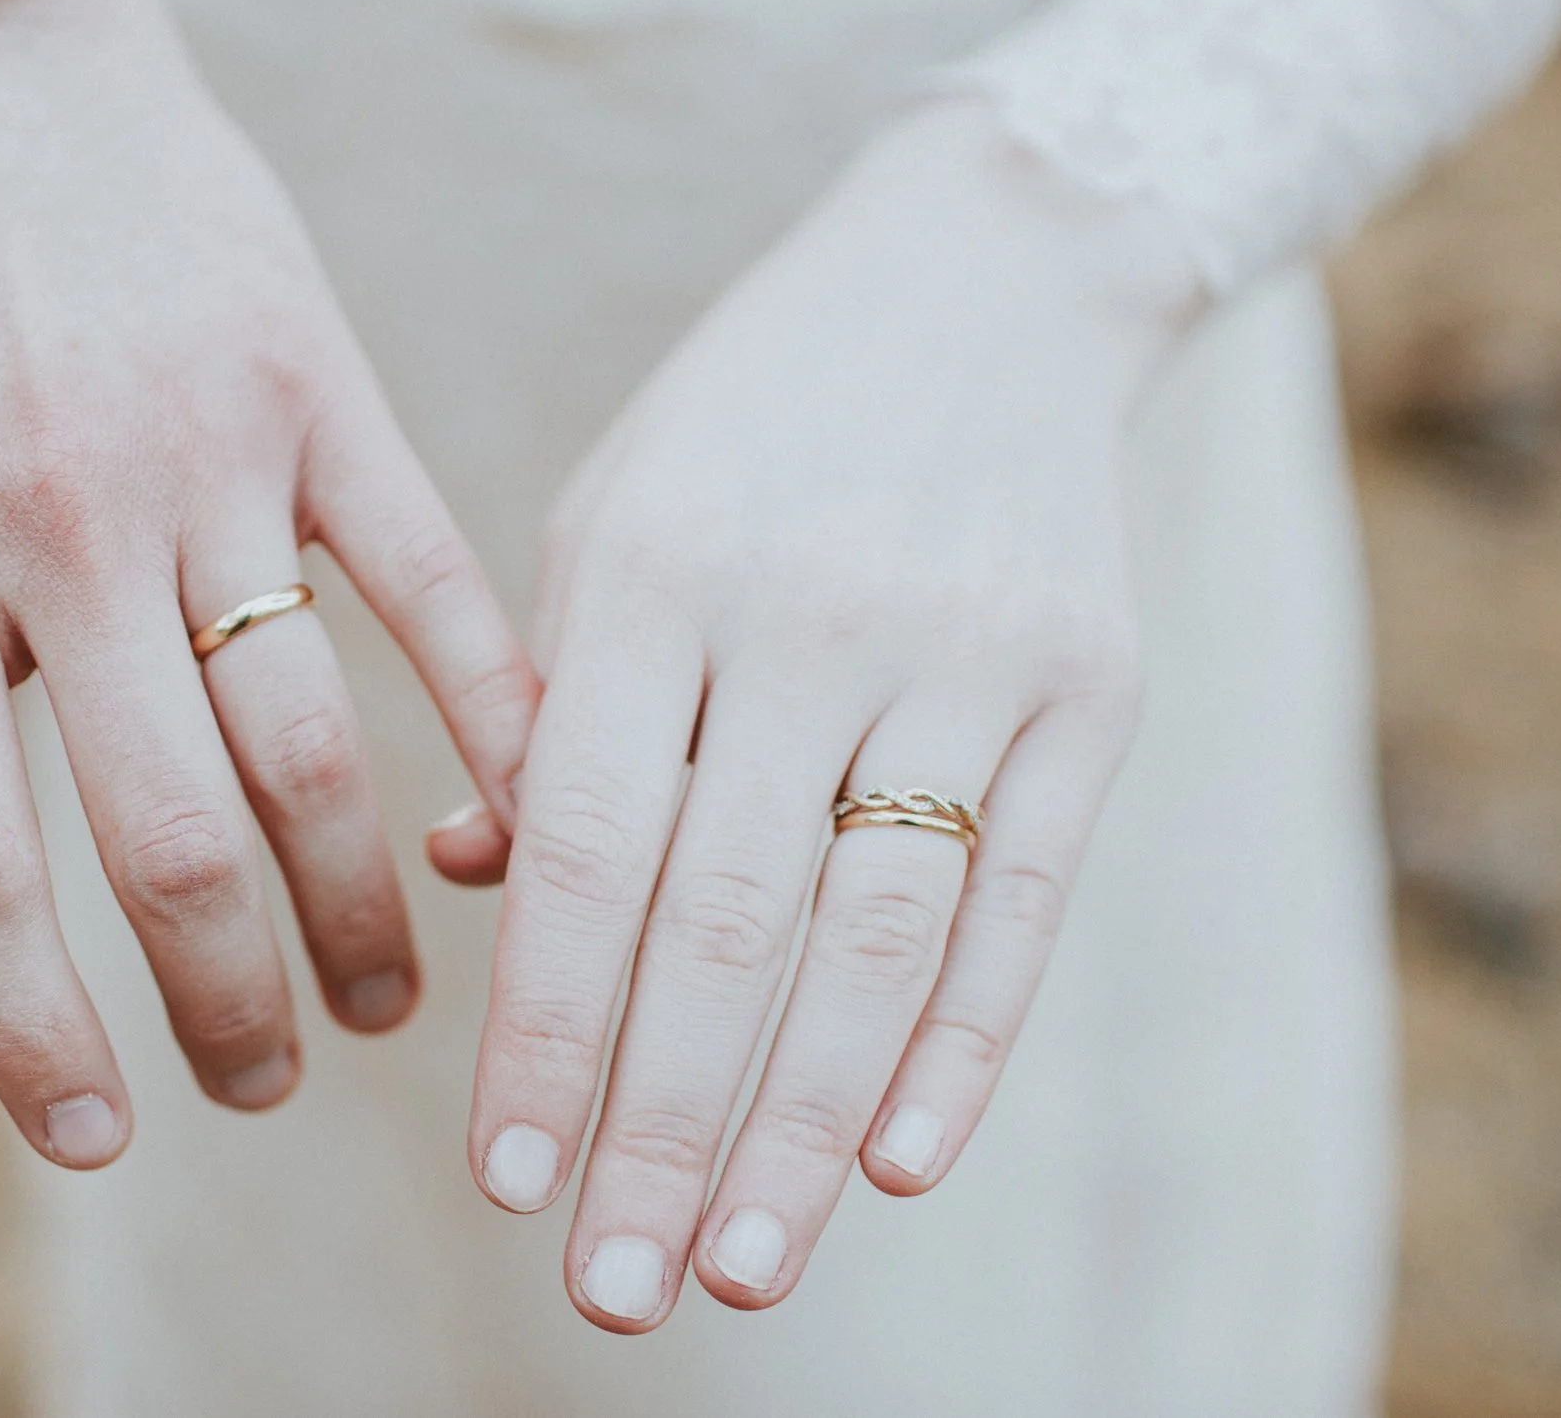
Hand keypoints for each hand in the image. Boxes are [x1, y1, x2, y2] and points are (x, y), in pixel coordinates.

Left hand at [0, 0, 536, 1168]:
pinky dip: (491, 722)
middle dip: (226, 1000)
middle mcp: (52, 524)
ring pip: (310, 740)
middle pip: (170, 832)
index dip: (31, 1032)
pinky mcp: (324, 390)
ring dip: (359, 905)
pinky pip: (432, 586)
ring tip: (382, 1006)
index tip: (98, 1138)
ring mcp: (204, 452)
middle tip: (263, 1081)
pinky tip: (520, 824)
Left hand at [464, 104, 1198, 1326]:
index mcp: (656, 569)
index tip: (503, 1179)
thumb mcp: (612, 517)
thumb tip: (469, 887)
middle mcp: (809, 616)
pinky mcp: (1091, 682)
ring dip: (805, 1125)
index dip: (543, 1024)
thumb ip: (550, 706)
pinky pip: (1027, 891)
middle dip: (661, 1124)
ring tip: (742, 1269)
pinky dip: (967, 1038)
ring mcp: (965, 650)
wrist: (988, 272)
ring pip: (876, 933)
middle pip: (726, 921)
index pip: (586, 844)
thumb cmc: (751, 423)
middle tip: (610, 1289)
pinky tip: (903, 1163)